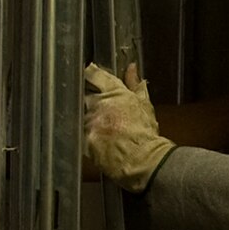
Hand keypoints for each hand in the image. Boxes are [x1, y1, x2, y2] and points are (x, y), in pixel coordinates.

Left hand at [83, 61, 173, 190]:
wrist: (144, 160)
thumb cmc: (146, 134)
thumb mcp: (144, 105)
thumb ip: (135, 85)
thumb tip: (132, 69)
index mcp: (113, 92)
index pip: (94, 74)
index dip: (91, 74)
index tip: (91, 76)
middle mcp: (98, 104)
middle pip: (86, 97)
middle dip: (93, 104)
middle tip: (106, 114)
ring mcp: (90, 122)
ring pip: (83, 117)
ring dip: (91, 122)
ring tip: (107, 132)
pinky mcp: (85, 140)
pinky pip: (82, 135)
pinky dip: (89, 138)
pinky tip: (101, 143)